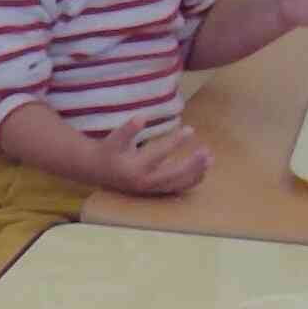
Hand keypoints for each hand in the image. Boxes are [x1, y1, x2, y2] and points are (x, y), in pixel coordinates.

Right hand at [97, 117, 212, 196]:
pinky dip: (190, 182)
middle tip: (206, 151)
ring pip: (176, 184)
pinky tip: (203, 172)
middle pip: (172, 174)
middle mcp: (144, 182)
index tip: (191, 130)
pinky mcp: (153, 191)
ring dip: (194, 174)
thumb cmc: (109, 150)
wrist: (98, 170)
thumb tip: (142, 117)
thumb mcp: (115, 138)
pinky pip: (175, 188)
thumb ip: (128, 129)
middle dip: (191, 164)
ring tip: (210, 160)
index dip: (176, 142)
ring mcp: (150, 189)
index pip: (160, 155)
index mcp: (135, 168)